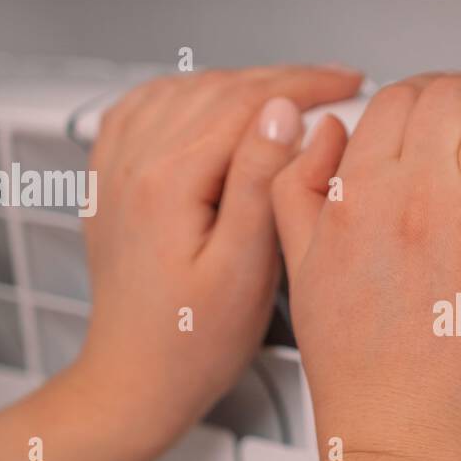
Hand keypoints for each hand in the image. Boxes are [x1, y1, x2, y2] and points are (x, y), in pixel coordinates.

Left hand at [74, 65, 363, 454]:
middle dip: (280, 80)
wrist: (137, 380)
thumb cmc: (194, 344)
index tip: (348, 84)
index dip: (306, 85)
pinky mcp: (112, 180)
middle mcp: (132, 165)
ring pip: (182, 90)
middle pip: (216, 89)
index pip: (247, 103)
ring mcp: (116, 169)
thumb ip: (261, 184)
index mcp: (167, 183)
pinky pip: (144, 108)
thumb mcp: (245, 270)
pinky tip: (213, 103)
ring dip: (238, 83)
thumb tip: (281, 113)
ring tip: (287, 94)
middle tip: (333, 85)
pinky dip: (187, 93)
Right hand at [271, 71, 460, 460]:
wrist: (416, 451)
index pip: (397, 100)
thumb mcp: (300, 280)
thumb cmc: (369, 385)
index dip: (427, 92)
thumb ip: (298, 196)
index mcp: (357, 201)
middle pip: (454, 95)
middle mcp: (416, 199)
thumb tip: (323, 138)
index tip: (445, 107)